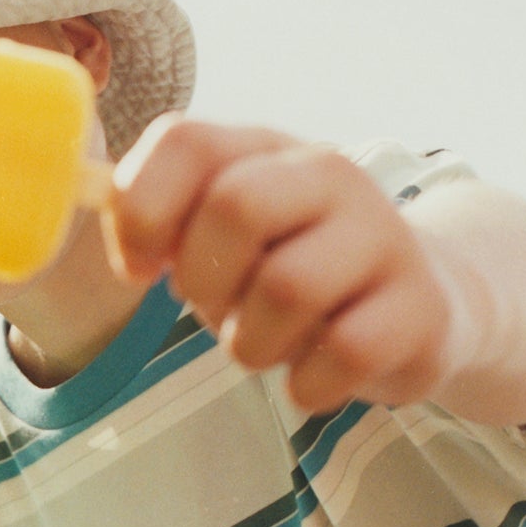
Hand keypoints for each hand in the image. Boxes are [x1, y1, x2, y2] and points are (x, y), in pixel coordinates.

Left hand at [111, 119, 476, 415]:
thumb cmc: (290, 272)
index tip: (141, 270)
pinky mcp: (420, 308)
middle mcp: (330, 176)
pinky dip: (307, 385)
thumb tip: (103, 217)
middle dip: (204, 281)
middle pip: (236, 206)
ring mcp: (383, 237)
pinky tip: (312, 376)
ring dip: (253, 343)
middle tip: (218, 310)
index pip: (184, 141)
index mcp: (265, 151)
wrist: (422, 306)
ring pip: (286, 287)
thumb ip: (162, 219)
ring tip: (268, 343)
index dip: (142, 211)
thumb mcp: (222, 239)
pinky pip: (342, 353)